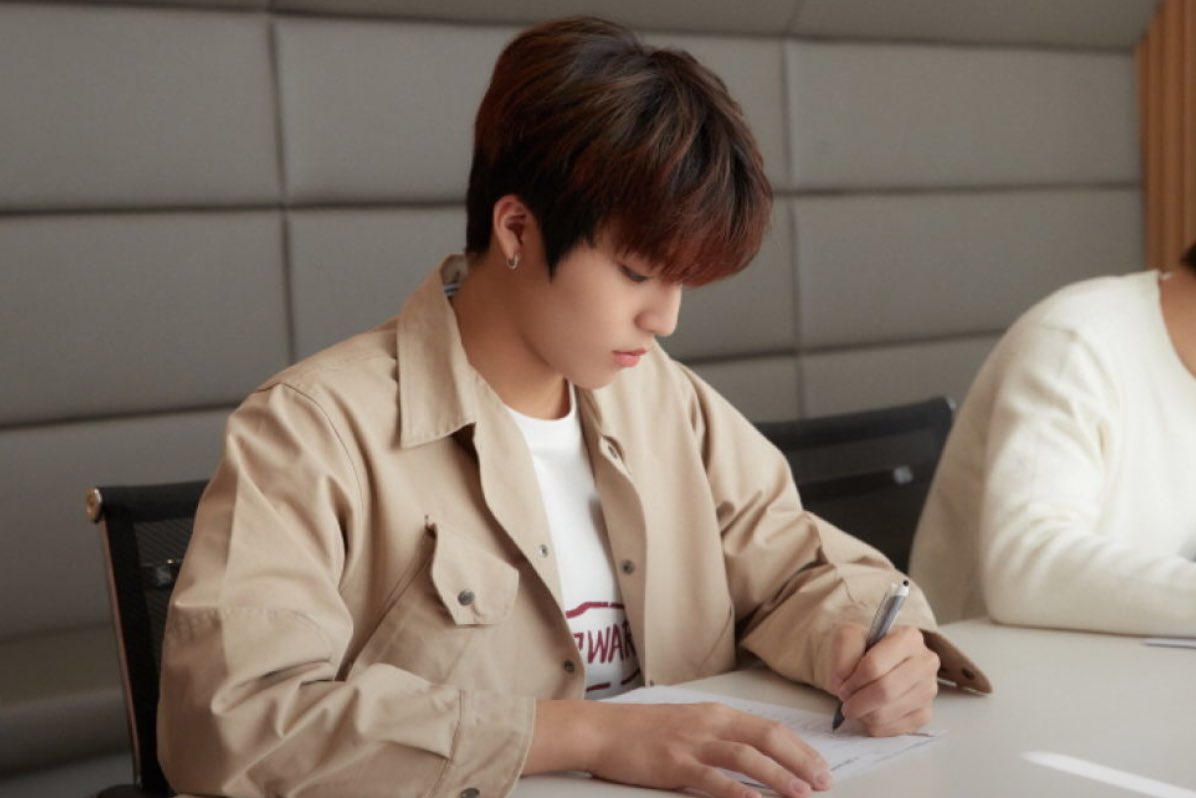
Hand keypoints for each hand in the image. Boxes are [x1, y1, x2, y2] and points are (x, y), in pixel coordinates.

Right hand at [526, 699, 832, 797]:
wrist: (603, 730)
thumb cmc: (643, 731)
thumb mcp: (689, 726)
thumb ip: (720, 738)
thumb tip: (757, 758)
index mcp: (716, 714)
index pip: (770, 728)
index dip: (799, 749)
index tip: (819, 767)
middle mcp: (710, 724)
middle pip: (767, 738)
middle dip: (799, 761)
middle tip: (822, 783)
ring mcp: (693, 743)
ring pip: (747, 756)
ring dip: (778, 775)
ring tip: (801, 793)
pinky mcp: (675, 764)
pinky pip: (713, 779)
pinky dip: (737, 791)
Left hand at [826, 623, 939, 735]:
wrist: (870, 662)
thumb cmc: (860, 649)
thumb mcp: (846, 638)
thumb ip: (844, 654)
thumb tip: (844, 681)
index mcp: (909, 638)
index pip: (875, 665)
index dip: (853, 680)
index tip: (842, 686)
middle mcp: (926, 663)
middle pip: (885, 691)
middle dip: (858, 702)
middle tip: (845, 703)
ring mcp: (928, 690)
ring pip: (889, 712)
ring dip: (864, 714)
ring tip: (856, 707)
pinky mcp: (925, 713)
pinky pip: (895, 729)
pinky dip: (875, 726)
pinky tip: (869, 714)